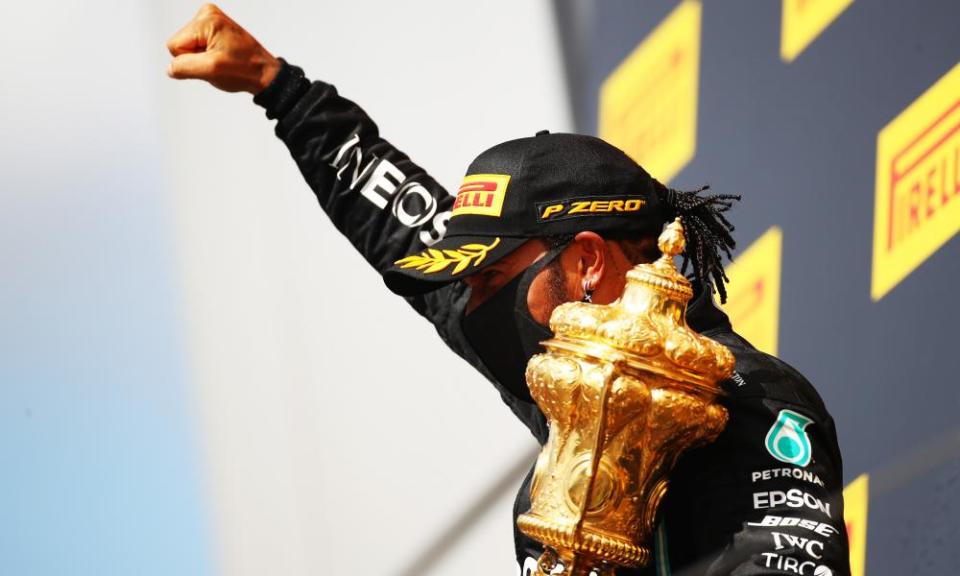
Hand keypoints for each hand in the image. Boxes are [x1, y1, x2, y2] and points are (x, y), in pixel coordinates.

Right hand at [166, 4, 280, 94]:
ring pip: (187, 47)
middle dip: (196, 58)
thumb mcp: (211, 70)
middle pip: (179, 44)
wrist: (264, 72)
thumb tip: (170, 68)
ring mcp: (210, 20)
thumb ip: (184, 67)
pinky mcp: (213, 28)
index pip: (174, 46)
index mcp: (206, 19)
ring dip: (202, 58)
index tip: (212, 61)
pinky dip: (206, 56)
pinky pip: (195, 46)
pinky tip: (222, 56)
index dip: (191, 60)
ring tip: (222, 59)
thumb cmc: (244, 70)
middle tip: (218, 61)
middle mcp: (207, 14)